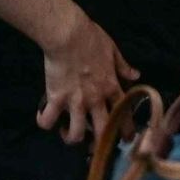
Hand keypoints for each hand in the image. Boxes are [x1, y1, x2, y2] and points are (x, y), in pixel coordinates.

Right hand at [36, 0, 137, 144]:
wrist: (68, 33)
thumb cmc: (91, 38)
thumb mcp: (112, 50)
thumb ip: (123, 66)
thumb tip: (136, 75)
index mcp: (110, 87)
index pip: (123, 114)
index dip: (126, 129)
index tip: (126, 138)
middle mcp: (95, 99)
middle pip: (102, 131)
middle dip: (100, 144)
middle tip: (95, 145)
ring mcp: (75, 101)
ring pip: (76, 134)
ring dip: (71, 137)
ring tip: (66, 131)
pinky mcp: (56, 98)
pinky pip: (48, 120)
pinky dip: (44, 122)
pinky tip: (43, 117)